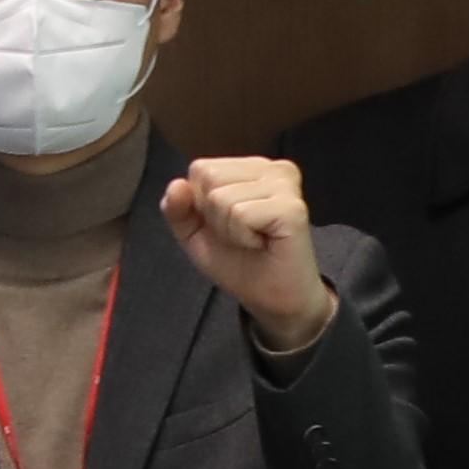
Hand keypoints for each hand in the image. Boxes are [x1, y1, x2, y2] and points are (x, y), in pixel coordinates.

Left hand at [159, 157, 336, 352]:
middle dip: (212, 215)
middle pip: (208, 176)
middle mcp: (273, 169)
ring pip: (221, 197)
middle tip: (241, 233)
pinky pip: (240, 214)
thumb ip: (177, 208)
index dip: (199, 204)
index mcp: (252, 168)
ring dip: (228, 229)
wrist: (273, 299)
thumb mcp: (194, 233)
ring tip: (252, 240)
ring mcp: (285, 185)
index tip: (226, 224)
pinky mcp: (292, 207)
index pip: (200, 168)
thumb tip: (176, 184)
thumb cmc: (239, 262)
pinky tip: (262, 243)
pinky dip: (242, 237)